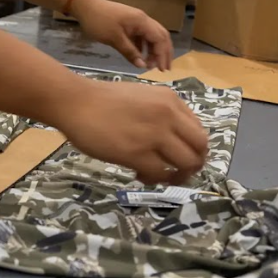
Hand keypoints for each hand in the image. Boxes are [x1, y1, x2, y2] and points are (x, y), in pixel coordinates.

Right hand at [52, 78, 207, 185]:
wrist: (76, 103)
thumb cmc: (102, 100)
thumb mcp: (142, 97)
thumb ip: (161, 113)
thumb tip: (170, 139)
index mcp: (171, 100)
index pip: (198, 129)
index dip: (193, 148)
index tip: (180, 157)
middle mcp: (169, 116)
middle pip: (200, 148)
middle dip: (194, 165)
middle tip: (179, 173)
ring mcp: (155, 135)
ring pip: (186, 164)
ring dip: (177, 176)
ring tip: (160, 177)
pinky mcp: (138, 153)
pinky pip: (160, 174)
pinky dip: (155, 179)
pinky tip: (140, 175)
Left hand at [73, 0, 173, 70]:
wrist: (85, 7)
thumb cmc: (99, 22)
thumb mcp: (114, 39)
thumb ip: (130, 52)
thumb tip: (142, 66)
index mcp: (142, 22)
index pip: (160, 39)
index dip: (162, 55)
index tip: (162, 70)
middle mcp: (143, 20)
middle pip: (160, 36)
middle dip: (163, 53)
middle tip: (163, 69)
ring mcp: (136, 21)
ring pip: (152, 36)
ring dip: (153, 50)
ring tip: (150, 65)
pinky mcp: (129, 24)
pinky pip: (141, 36)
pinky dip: (143, 47)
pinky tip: (140, 56)